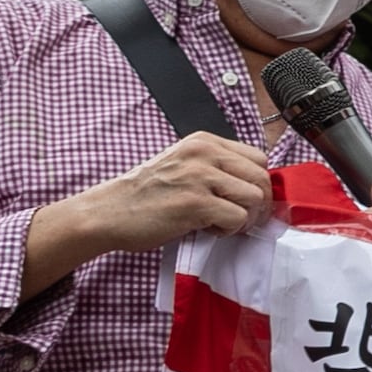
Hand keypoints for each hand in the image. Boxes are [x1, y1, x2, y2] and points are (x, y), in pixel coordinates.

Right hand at [21, 132, 280, 293]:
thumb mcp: (183, 166)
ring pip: (254, 198)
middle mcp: (204, 153)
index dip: (257, 183)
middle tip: (240, 218)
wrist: (109, 211)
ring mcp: (200, 177)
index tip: (245, 200)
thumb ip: (216, 168)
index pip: (258, 158)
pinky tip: (207, 229)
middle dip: (258, 204)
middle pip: (262, 178)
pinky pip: (238, 218)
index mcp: (203, 142)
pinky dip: (229, 230)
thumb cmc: (147, 194)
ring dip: (244, 218)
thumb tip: (256, 186)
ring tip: (219, 222)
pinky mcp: (196, 203)